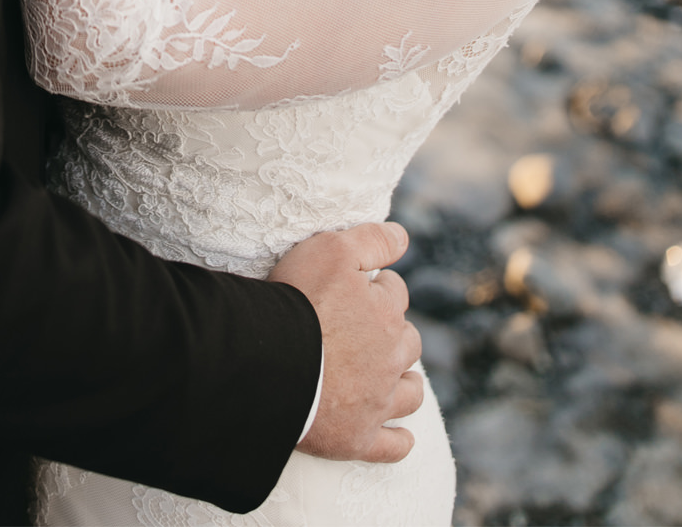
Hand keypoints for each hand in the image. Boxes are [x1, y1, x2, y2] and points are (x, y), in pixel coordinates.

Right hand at [271, 221, 425, 462]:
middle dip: (395, 334)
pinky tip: (400, 436)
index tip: (359, 286)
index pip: (394, 293)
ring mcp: (378, 403)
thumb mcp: (331, 251)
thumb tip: (403, 236)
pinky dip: (398, 440)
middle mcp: (391, 360)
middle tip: (368, 331)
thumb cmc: (297, 303)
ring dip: (405, 385)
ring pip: (409, 394)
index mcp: (386, 315)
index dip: (376, 286)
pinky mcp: (359, 438)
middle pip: (407, 343)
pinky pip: (392, 445)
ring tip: (391, 379)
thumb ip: (370, 239)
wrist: (272, 364)